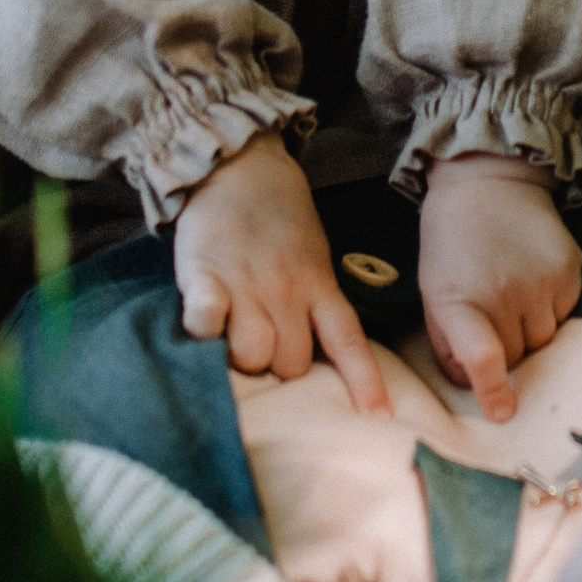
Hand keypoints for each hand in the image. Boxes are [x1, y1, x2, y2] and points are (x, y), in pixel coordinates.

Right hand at [174, 133, 389, 412]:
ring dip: (242, 358)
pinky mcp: (206, 274)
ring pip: (255, 354)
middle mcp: (288, 291)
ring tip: (230, 339)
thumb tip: (310, 356)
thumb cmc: (276, 219)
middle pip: (293, 364)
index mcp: (319, 285)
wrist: (240, 163)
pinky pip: (209, 320)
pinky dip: (205, 331)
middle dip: (280, 370)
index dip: (364, 382)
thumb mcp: (312, 257)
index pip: (349, 342)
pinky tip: (204, 324)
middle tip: (262, 349)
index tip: (377, 418)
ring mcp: (248, 284)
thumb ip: (314, 300)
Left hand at [417, 152, 581, 424]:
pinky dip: (549, 309)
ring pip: (544, 341)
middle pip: (517, 358)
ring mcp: (540, 281)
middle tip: (489, 316)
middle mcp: (502, 292)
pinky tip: (531, 279)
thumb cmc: (452, 246)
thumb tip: (477, 388)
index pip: (482, 355)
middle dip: (505, 352)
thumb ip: (450, 344)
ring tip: (511, 293)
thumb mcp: (433, 292)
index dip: (493, 389)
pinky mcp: (569, 270)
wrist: (488, 182)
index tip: (503, 412)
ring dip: (529, 332)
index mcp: (457, 299)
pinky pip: (564, 315)